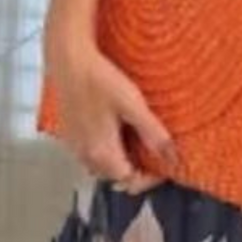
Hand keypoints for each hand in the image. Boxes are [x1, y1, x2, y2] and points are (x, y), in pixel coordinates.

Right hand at [43, 17, 175, 191]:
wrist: (68, 60)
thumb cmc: (99, 80)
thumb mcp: (133, 105)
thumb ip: (154, 135)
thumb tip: (173, 159)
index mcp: (102, 153)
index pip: (131, 181)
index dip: (151, 178)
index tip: (165, 162)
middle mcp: (85, 156)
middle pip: (116, 177)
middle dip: (137, 170)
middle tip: (155, 151)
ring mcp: (75, 147)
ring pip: (103, 168)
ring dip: (121, 162)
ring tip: (138, 141)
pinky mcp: (70, 135)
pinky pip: (91, 155)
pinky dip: (107, 152)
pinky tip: (116, 130)